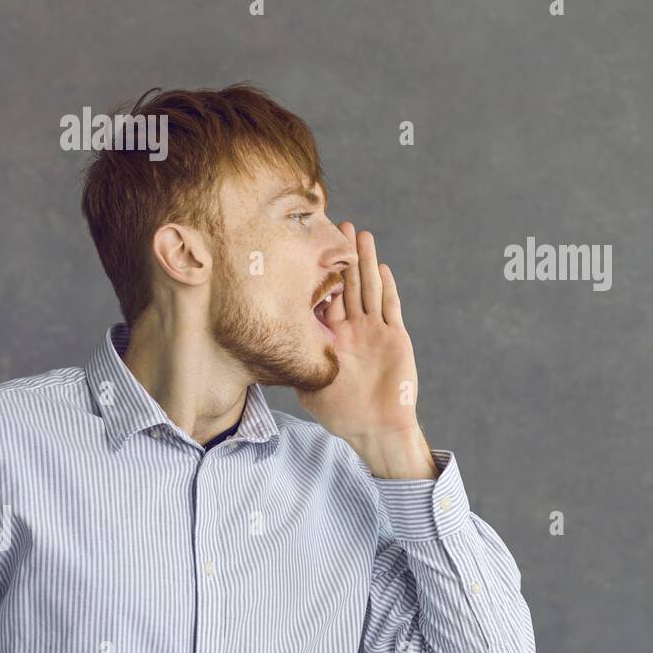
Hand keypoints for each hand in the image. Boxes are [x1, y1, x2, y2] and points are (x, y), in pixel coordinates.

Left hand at [296, 222, 432, 476]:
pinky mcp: (395, 337)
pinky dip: (386, 289)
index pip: (324, 296)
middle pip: (349, 284)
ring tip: (362, 235)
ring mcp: (374, 331)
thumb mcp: (307, 384)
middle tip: (339, 225)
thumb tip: (258, 348)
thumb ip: (292, 362)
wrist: (374, 428)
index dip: (319, 272)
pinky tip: (382, 268)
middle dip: (344, 255)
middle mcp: (353, 328)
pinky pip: (390, 308)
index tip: (309, 246)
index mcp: (331, 336)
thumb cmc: (340, 412)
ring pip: (370, 289)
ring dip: (367, 262)